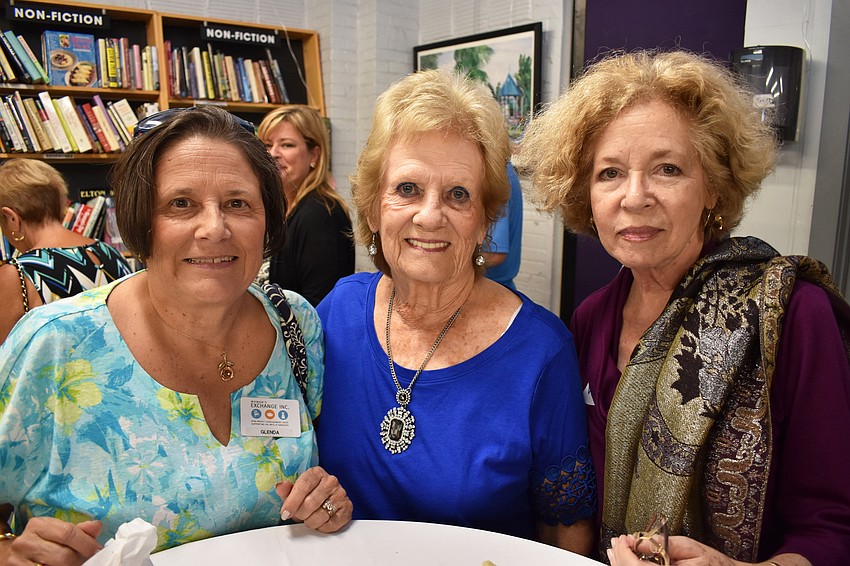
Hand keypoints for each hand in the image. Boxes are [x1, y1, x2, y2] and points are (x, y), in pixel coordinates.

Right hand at [1, 517, 101, 565]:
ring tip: (78, 564)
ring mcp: (19, 560)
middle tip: (89, 561)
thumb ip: (78, 529)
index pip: (68, 532)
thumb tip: (96, 526)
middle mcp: (26, 541)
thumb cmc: (42, 540)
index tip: (97, 550)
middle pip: (63, 555)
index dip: (87, 543)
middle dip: (80, 559)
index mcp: (38, 525)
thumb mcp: (57, 530)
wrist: (13, 554)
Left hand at [275, 466, 351, 532]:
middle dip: (300, 514)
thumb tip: (280, 487)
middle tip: (298, 516)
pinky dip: (322, 527)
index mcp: (316, 473)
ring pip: (320, 515)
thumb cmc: (308, 494)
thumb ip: (286, 489)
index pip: (303, 486)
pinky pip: (332, 524)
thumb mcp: (294, 490)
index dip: (292, 502)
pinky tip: (320, 522)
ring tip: (309, 518)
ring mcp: (341, 494)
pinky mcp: (347, 508)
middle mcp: (331, 481)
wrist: (327, 497)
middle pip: (310, 503)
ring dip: (310, 522)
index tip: (285, 513)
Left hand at [608, 534, 744, 565]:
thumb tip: (638, 541)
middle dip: (620, 558)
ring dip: (622, 564)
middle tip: (616, 542)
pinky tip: (627, 562)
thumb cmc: (714, 563)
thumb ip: (663, 544)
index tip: (622, 538)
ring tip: (617, 550)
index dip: (624, 552)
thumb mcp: (690, 546)